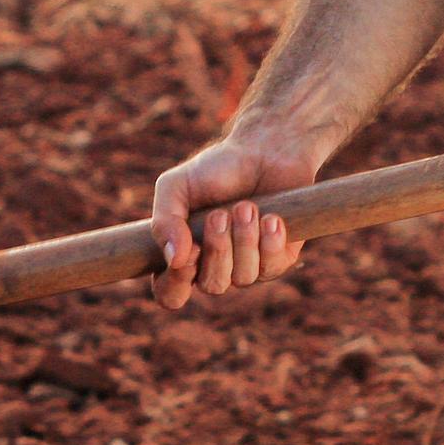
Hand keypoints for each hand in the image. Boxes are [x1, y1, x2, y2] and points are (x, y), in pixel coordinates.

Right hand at [148, 132, 332, 310]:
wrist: (265, 150)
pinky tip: (271, 217)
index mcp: (184, 257)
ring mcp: (248, 267)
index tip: (189, 251)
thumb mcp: (176, 186)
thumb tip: (174, 259)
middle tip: (220, 214)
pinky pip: (272, 268)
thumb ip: (164, 221)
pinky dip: (270, 240)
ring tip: (247, 206)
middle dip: (218, 249)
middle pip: (212, 286)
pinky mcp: (279, 260)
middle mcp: (215, 268)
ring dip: (244, 239)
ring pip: (243, 278)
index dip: (177, 283)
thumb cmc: (216, 170)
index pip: (171, 294)